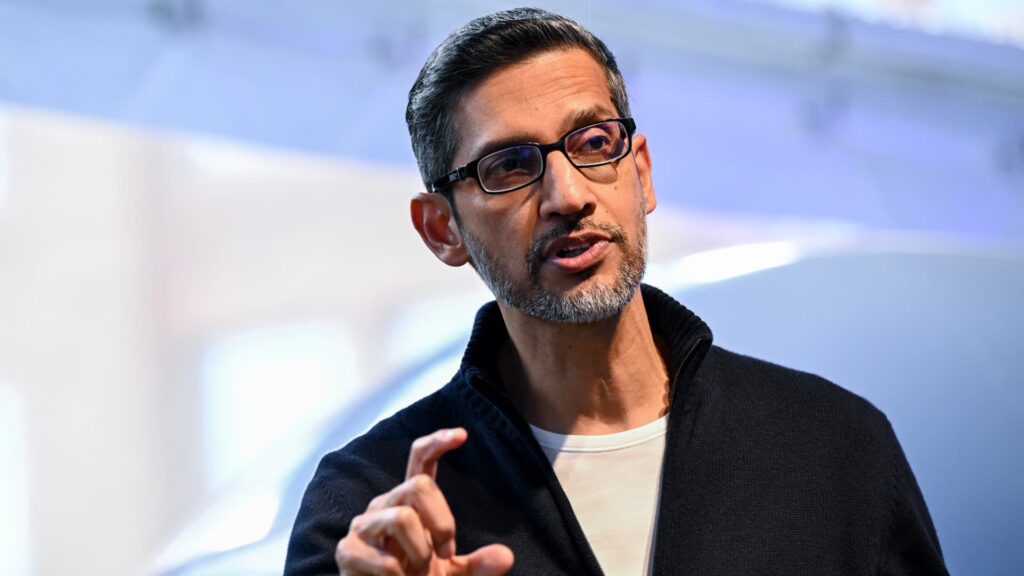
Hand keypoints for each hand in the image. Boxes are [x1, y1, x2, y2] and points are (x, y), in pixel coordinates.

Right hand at [335, 428, 514, 574]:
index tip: (462, 435)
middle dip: (442, 522)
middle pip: (418, 485)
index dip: (437, 442)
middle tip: (446, 553)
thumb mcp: (452, 574)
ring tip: (419, 574)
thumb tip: (506, 556)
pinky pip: (385, 561)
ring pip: (402, 519)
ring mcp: (363, 526)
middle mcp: (385, 505)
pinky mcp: (348, 552)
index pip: (420, 460)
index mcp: (409, 502)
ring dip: (421, 553)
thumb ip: (478, 565)